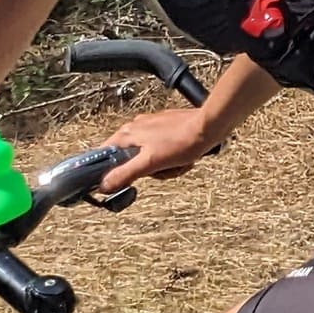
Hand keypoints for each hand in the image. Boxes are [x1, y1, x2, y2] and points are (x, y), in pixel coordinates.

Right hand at [91, 102, 219, 189]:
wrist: (208, 127)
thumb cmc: (182, 141)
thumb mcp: (150, 163)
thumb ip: (126, 174)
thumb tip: (104, 185)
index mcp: (127, 133)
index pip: (104, 155)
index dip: (110, 171)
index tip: (118, 182)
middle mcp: (136, 128)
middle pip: (132, 161)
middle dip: (149, 171)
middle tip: (162, 169)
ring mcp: (151, 128)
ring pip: (150, 160)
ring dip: (164, 167)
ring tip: (176, 163)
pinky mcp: (166, 131)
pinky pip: (163, 154)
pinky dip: (173, 160)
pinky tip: (183, 159)